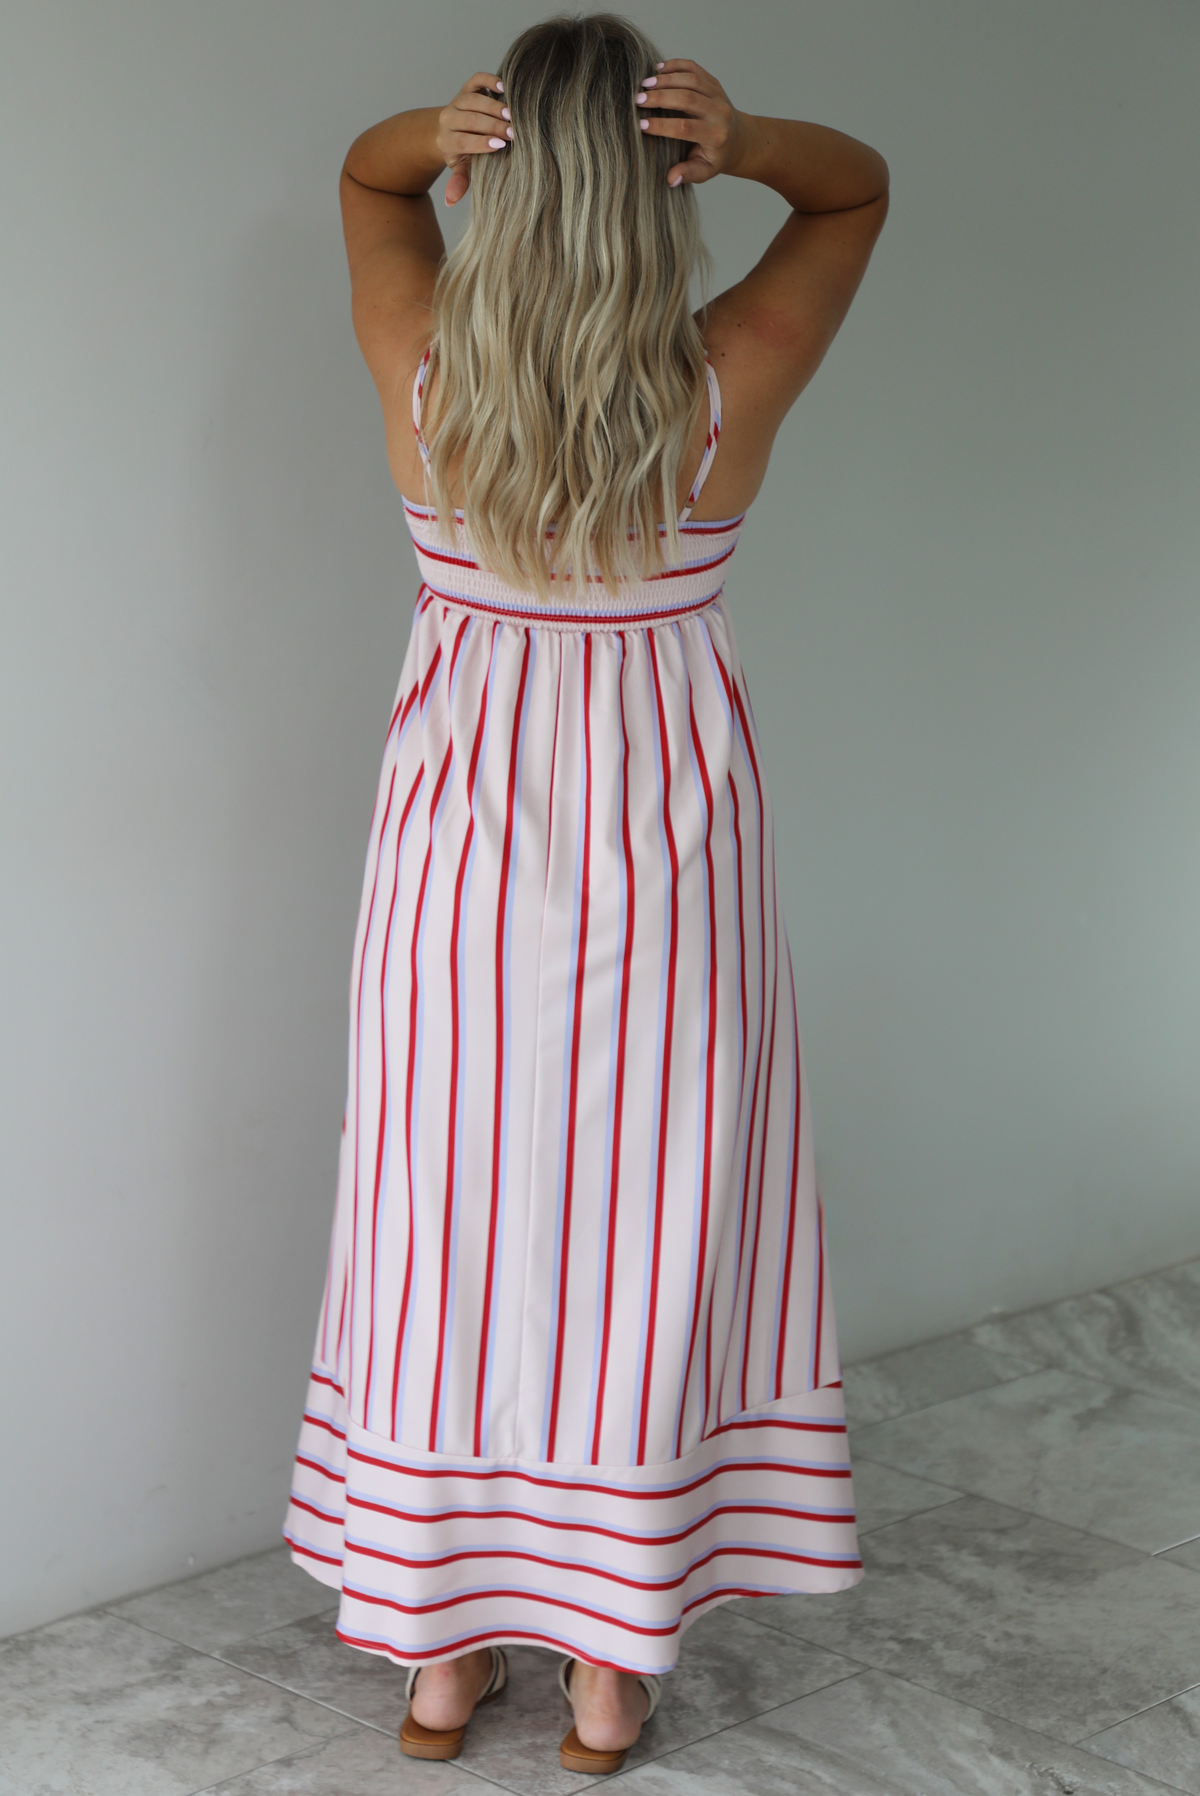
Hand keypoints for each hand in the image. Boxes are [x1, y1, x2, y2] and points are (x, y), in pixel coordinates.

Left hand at [436, 72, 511, 204]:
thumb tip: (450, 201)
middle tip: (512, 131)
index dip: (481, 143)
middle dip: (492, 125)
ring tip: (511, 113)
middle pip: (470, 119)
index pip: (464, 140)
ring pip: (472, 99)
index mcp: (447, 141)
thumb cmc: (463, 154)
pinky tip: (503, 86)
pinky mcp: (467, 87)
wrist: (450, 129)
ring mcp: (457, 101)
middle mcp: (449, 119)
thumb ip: (459, 182)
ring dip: (492, 106)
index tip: (501, 146)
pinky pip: (476, 80)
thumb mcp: (462, 169)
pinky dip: (488, 80)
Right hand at [635, 58, 744, 187]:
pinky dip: (675, 65)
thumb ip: (688, 174)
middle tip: (638, 100)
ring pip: (690, 79)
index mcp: (716, 135)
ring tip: (644, 84)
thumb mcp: (704, 171)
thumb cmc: (716, 157)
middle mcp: (719, 111)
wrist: (739, 139)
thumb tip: (671, 179)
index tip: (642, 125)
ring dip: (666, 79)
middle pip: (687, 98)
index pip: (686, 127)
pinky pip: (694, 68)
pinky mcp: (714, 82)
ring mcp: (717, 93)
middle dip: (660, 98)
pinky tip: (658, 69)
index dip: (662, 126)